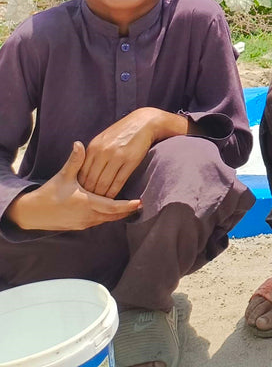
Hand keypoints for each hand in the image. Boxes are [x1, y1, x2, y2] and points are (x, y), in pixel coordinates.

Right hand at [5, 142, 141, 231]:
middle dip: (126, 211)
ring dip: (117, 215)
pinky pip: (97, 222)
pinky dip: (106, 217)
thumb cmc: (49, 192)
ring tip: (130, 207)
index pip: (112, 207)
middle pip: (112, 216)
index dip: (126, 205)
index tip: (139, 201)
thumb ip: (75, 161)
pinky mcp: (78, 226)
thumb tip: (79, 143)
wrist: (32, 212)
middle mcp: (86, 216)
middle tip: (140, 204)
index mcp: (85, 203)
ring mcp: (82, 223)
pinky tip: (112, 211)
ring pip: (105, 220)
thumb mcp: (63, 176)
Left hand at [79, 108, 164, 197]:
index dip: (80, 187)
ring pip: (103, 183)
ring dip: (101, 197)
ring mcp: (116, 156)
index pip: (82, 173)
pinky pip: (118, 182)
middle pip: (91, 180)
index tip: (80, 196)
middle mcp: (103, 152)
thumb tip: (82, 171)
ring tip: (100, 205)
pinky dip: (114, 193)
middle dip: (89, 194)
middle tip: (88, 205)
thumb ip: (92, 153)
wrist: (145, 122)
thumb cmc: (123, 131)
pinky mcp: (130, 161)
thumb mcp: (104, 138)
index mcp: (93, 147)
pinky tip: (113, 199)